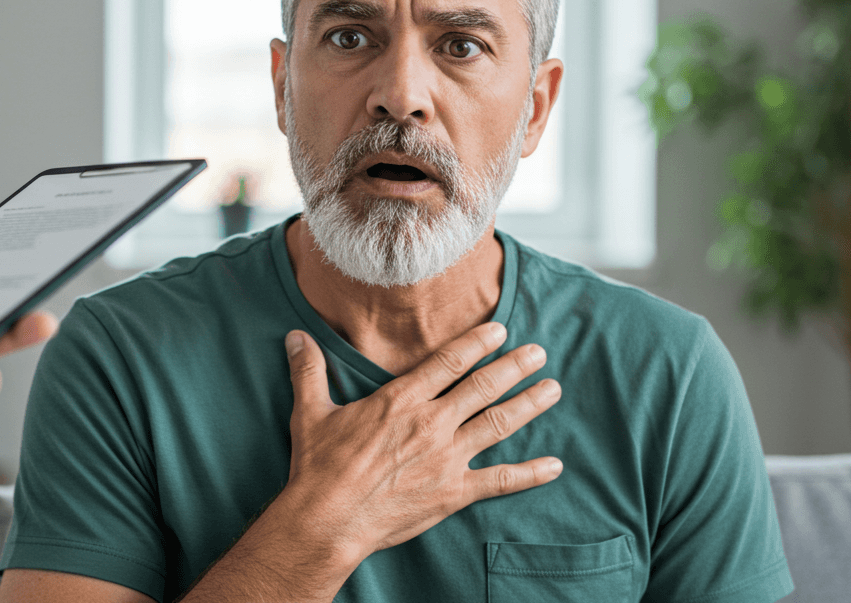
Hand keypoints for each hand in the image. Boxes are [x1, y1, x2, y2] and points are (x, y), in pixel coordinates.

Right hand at [278, 323, 562, 566]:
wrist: (328, 519)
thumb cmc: (319, 468)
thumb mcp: (310, 412)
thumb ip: (309, 370)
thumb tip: (295, 337)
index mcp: (400, 400)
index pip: (448, 362)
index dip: (477, 343)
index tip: (500, 330)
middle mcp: (430, 424)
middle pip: (483, 387)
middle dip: (514, 367)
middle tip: (539, 352)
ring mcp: (446, 459)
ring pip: (497, 424)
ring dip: (528, 405)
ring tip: (552, 389)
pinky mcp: (453, 493)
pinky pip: (500, 480)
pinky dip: (530, 473)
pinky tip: (555, 465)